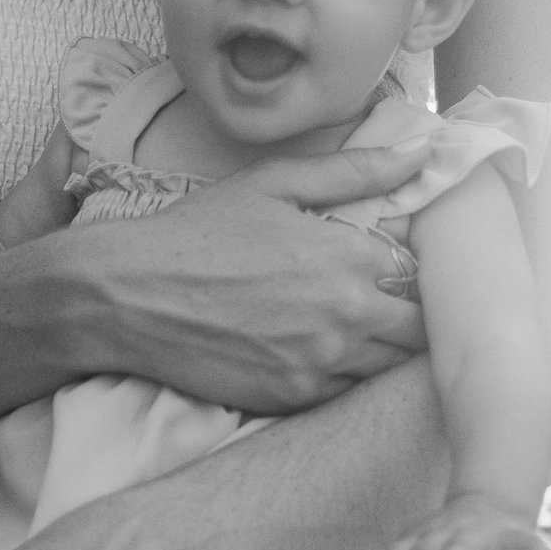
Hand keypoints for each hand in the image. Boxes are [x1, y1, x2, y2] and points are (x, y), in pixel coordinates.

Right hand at [72, 140, 434, 414]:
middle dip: (407, 317)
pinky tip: (310, 352)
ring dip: (379, 350)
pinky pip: (345, 394)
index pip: (417, 272)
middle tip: (377, 305)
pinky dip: (340, 376)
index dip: (405, 270)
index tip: (383, 268)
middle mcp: (347, 313)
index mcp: (350, 256)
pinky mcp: (293, 397)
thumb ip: (355, 170)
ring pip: (388, 367)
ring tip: (344, 329)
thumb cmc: (197, 232)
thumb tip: (422, 151)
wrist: (128, 295)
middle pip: (418, 329)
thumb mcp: (273, 182)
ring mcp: (322, 362)